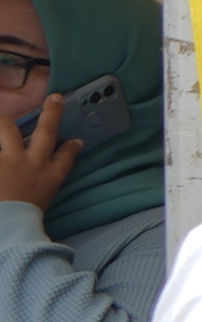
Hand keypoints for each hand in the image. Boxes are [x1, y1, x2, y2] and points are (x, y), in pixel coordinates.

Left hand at [0, 99, 77, 213]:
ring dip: (3, 121)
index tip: (74, 141)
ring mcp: (11, 158)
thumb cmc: (26, 218)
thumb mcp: (44, 199)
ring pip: (7, 128)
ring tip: (2, 118)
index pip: (67, 155)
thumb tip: (47, 176)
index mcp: (50, 175)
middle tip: (53, 99)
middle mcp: (34, 161)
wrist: (10, 222)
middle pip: (46, 130)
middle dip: (52, 112)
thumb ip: (45, 184)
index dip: (71, 146)